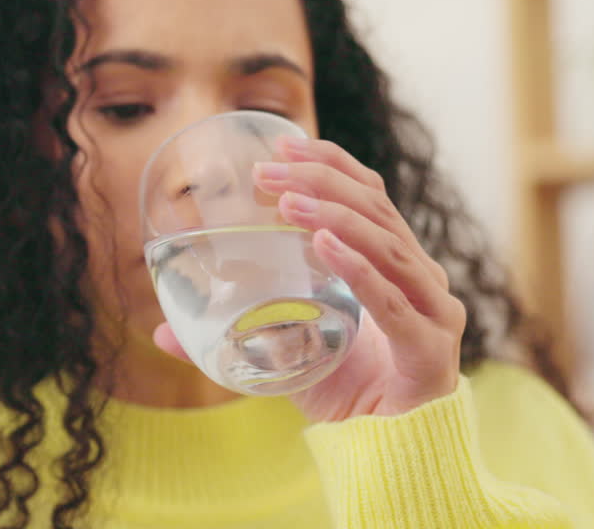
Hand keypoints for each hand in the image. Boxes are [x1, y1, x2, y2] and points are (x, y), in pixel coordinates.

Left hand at [152, 136, 465, 421]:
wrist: (388, 453)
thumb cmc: (343, 390)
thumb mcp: (280, 352)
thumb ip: (228, 337)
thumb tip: (160, 332)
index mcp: (393, 264)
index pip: (370, 196)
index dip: (331, 162)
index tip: (283, 140)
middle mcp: (420, 278)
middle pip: (376, 211)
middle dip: (320, 181)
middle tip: (265, 171)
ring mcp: (433, 313)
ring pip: (388, 247)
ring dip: (335, 217)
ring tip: (287, 201)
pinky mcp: (431, 353)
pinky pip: (394, 303)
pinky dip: (359, 271)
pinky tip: (325, 245)